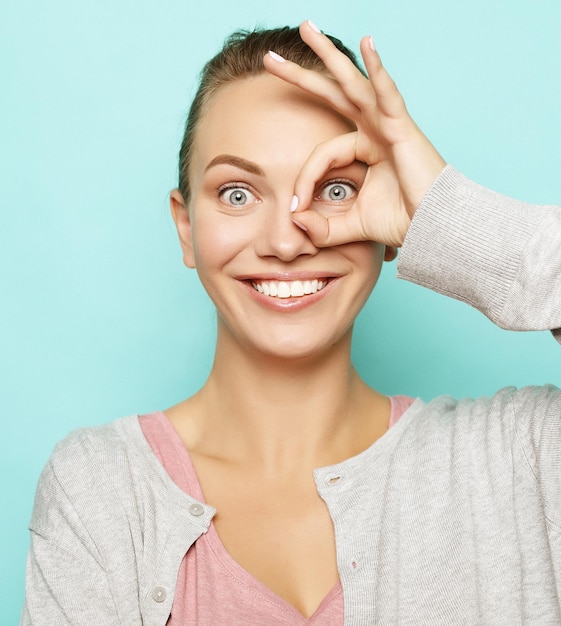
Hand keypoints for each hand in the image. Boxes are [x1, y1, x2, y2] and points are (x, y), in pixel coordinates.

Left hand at [263, 20, 445, 248]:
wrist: (434, 229)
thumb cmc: (402, 223)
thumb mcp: (349, 226)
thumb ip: (320, 226)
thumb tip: (293, 219)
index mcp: (364, 150)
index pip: (321, 153)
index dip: (304, 179)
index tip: (295, 208)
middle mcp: (374, 131)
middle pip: (332, 94)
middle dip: (301, 75)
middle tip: (270, 57)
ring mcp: (389, 125)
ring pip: (353, 84)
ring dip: (328, 55)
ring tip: (306, 28)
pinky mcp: (403, 128)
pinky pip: (387, 94)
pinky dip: (378, 69)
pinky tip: (367, 44)